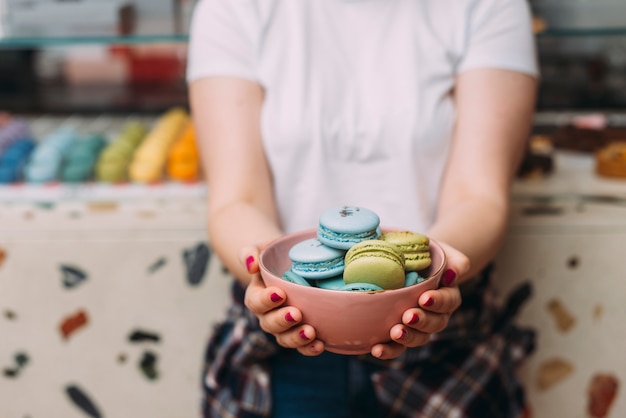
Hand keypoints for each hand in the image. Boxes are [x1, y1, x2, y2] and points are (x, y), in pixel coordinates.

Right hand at [241, 246, 324, 355]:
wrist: (291, 267)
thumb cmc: (275, 257)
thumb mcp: (262, 249)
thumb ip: (250, 253)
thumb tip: (251, 265)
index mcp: (256, 296)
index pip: (255, 302)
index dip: (266, 300)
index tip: (280, 293)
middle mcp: (267, 315)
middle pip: (269, 324)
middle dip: (282, 321)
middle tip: (296, 314)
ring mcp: (283, 328)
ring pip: (284, 339)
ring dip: (296, 337)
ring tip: (310, 332)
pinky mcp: (298, 333)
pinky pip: (301, 346)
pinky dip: (309, 348)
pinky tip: (320, 344)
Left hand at [370, 241, 468, 358]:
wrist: (416, 263)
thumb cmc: (432, 257)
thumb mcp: (446, 254)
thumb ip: (456, 263)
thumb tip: (452, 274)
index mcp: (448, 296)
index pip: (447, 302)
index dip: (437, 302)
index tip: (424, 298)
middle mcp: (437, 315)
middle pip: (434, 324)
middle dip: (421, 321)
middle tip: (408, 316)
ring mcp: (419, 326)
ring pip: (418, 338)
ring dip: (407, 337)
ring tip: (395, 333)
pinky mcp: (402, 332)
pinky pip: (398, 346)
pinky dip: (388, 349)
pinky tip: (376, 349)